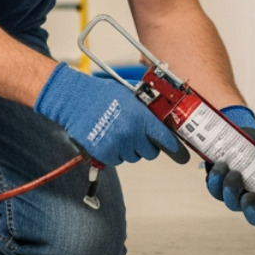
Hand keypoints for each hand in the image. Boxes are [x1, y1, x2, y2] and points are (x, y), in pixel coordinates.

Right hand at [34, 65, 180, 165]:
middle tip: (135, 134)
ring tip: (117, 133)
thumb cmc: (100, 94)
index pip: (165, 139)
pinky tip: (108, 139)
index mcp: (141, 118)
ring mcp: (117, 145)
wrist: (75, 100)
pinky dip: (114, 153)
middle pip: (150, 152)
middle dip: (145, 145)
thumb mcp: (129, 95)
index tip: (179, 154)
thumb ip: (146, 109)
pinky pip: (117, 160)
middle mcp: (131, 134)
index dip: (174, 148)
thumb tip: (160, 119)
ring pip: (132, 157)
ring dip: (128, 149)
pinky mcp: (103, 153)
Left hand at [206, 105, 254, 238]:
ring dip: (229, 191)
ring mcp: (236, 192)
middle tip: (250, 195)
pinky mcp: (218, 184)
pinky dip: (215, 180)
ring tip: (230, 171)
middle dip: (250, 210)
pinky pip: (213, 190)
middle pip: (253, 217)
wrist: (239, 129)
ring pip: (230, 203)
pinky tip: (218, 165)